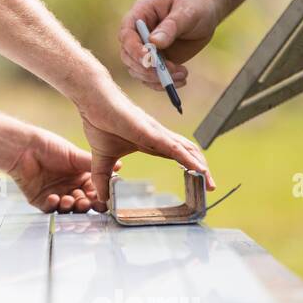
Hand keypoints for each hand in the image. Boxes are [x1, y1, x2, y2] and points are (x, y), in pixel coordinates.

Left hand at [7, 131, 100, 213]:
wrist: (24, 147)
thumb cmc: (49, 146)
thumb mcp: (75, 156)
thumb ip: (94, 165)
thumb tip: (118, 166)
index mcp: (80, 177)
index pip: (93, 192)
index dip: (98, 197)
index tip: (102, 201)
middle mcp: (69, 188)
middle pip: (82, 203)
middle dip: (85, 204)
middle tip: (86, 202)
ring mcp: (56, 195)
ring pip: (67, 209)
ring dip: (70, 206)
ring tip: (69, 198)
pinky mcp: (41, 200)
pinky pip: (49, 208)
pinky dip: (53, 205)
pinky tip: (55, 197)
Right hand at [78, 82, 213, 211]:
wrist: (93, 102)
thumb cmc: (99, 123)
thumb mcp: (101, 160)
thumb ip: (103, 180)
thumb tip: (103, 200)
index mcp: (150, 143)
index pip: (177, 156)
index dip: (190, 168)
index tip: (198, 182)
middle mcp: (159, 138)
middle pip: (188, 153)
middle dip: (201, 170)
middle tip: (209, 187)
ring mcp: (157, 134)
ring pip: (187, 150)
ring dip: (200, 166)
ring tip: (209, 182)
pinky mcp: (152, 132)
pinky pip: (175, 148)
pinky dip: (189, 160)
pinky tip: (200, 170)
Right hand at [118, 0, 221, 89]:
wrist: (205, 13)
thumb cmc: (194, 6)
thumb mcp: (186, 12)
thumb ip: (170, 27)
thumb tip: (153, 43)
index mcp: (139, 14)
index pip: (126, 34)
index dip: (134, 49)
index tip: (149, 59)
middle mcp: (137, 34)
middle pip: (128, 56)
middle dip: (145, 68)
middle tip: (167, 72)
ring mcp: (145, 49)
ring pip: (138, 71)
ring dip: (157, 78)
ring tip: (182, 74)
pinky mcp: (155, 62)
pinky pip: (151, 78)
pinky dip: (163, 83)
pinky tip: (182, 79)